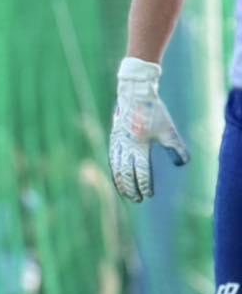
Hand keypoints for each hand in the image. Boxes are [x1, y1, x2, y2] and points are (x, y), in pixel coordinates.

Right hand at [109, 56, 189, 201]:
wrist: (134, 94)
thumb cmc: (154, 112)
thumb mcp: (169, 130)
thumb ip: (177, 148)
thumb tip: (181, 164)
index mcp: (139, 145)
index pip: (141, 172)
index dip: (144, 185)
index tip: (149, 194)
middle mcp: (125, 146)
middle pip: (126, 174)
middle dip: (131, 189)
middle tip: (138, 200)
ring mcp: (117, 142)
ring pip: (116, 168)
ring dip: (121, 183)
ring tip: (126, 194)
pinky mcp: (113, 138)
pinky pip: (112, 159)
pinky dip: (115, 172)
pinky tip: (118, 178)